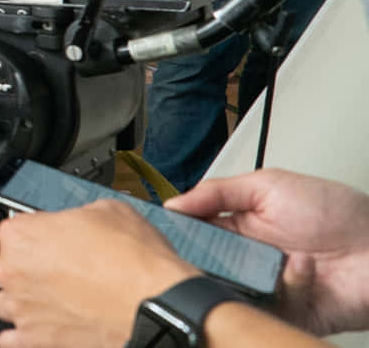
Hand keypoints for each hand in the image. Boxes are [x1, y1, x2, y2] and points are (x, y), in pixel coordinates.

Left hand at [0, 200, 197, 347]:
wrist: (158, 307)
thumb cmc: (136, 263)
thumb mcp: (106, 210)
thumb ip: (76, 215)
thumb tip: (76, 221)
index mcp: (21, 235)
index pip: (18, 228)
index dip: (42, 233)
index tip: (56, 241)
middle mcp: (12, 272)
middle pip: (10, 265)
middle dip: (33, 267)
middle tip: (66, 271)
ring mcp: (21, 309)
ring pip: (8, 302)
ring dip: (27, 300)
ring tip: (57, 300)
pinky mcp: (34, 341)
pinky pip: (12, 339)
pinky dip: (23, 334)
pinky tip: (43, 327)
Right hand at [167, 170, 368, 334]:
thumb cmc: (336, 211)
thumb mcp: (269, 185)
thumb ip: (218, 191)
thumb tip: (174, 203)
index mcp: (237, 228)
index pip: (192, 234)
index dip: (176, 233)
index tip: (162, 230)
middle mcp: (248, 260)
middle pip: (205, 266)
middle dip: (201, 259)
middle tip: (203, 251)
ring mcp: (267, 288)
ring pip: (231, 292)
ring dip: (243, 275)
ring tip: (261, 259)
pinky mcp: (288, 313)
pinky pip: (270, 308)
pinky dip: (287, 285)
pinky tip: (303, 267)